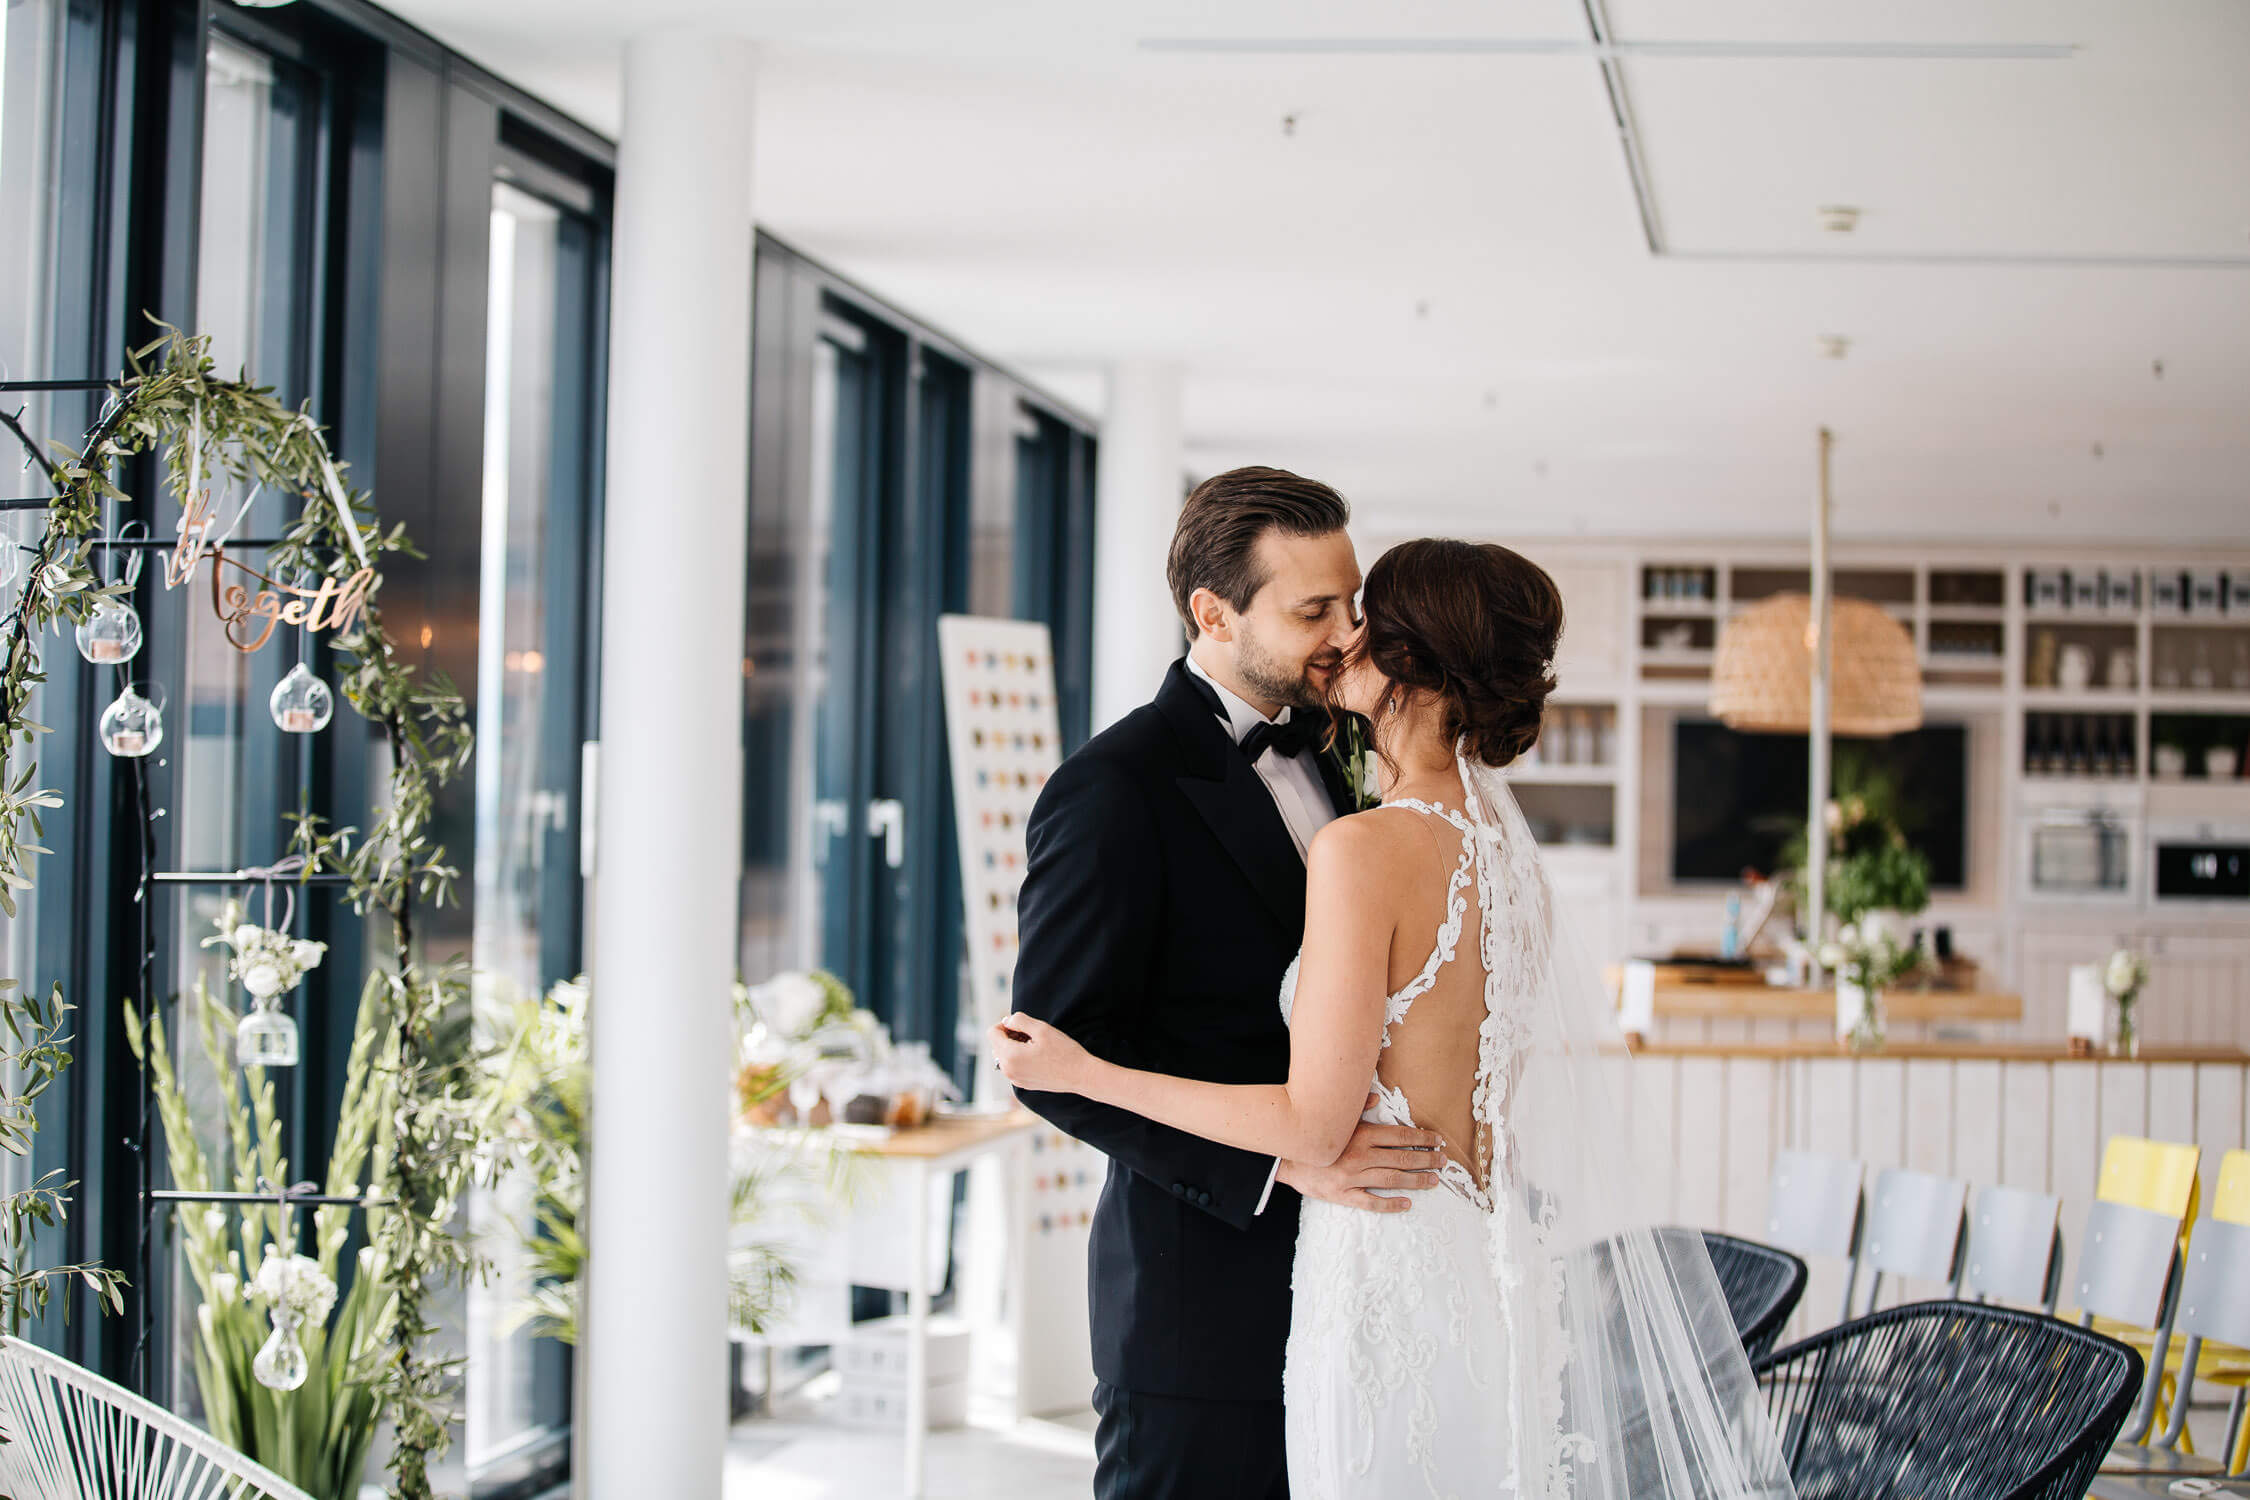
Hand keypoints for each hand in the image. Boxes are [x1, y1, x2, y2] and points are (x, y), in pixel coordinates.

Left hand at [988, 1013, 1096, 1094]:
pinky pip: (1013, 1067)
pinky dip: (1020, 1058)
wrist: (1081, 1075)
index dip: (1005, 1024)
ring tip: (1035, 1045)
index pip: (992, 1033)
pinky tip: (1038, 1056)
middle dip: (1009, 1036)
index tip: (1021, 1025)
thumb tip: (1006, 1021)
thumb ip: (1019, 1020)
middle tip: (1030, 1034)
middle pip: (996, 1045)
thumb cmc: (1063, 1051)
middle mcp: (1008, 1070)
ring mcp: (1015, 1079)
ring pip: (1004, 1056)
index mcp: (1009, 1056)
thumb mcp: (1041, 1029)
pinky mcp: (1023, 1084)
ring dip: (1014, 1047)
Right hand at [1277, 1097, 1442, 1213]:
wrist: (1284, 1157)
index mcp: (1361, 1134)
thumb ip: (1357, 1108)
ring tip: (1433, 1181)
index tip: (1438, 1140)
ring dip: (1416, 1180)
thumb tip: (1376, 1097)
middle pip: (1402, 1158)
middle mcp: (1360, 1155)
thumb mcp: (1335, 1118)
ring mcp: (1352, 1176)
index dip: (1421, 1138)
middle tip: (1443, 1161)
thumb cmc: (1314, 1135)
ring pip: (1392, 1179)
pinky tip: (1406, 1203)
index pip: (1400, 1135)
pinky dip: (1390, 1203)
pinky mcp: (1343, 1194)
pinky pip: (1370, 1201)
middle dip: (1426, 1159)